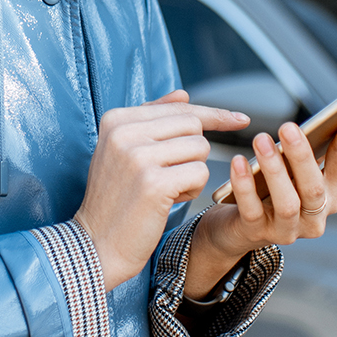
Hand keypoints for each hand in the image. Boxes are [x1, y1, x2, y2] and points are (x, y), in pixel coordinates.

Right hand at [74, 91, 248, 289]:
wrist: (96, 243)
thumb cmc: (116, 199)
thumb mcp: (124, 151)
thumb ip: (153, 119)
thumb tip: (184, 94)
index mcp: (116, 119)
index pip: (179, 108)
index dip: (212, 115)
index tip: (240, 118)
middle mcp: (124, 132)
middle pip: (193, 126)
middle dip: (194, 153)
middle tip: (171, 176)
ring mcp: (138, 156)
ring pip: (200, 149)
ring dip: (192, 173)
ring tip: (165, 190)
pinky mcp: (154, 183)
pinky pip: (200, 173)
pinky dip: (192, 190)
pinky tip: (168, 201)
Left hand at [183, 100, 336, 298]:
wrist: (238, 227)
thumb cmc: (270, 188)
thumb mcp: (293, 169)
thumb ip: (306, 149)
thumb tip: (327, 113)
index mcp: (330, 195)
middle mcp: (315, 217)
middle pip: (314, 187)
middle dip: (301, 156)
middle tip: (287, 127)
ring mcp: (288, 229)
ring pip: (288, 203)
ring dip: (274, 170)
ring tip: (260, 140)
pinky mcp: (257, 233)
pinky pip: (252, 210)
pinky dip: (245, 185)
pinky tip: (238, 162)